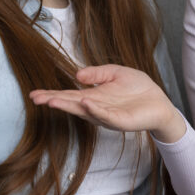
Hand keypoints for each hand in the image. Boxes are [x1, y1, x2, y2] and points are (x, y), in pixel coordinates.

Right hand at [30, 64, 185, 141]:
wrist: (160, 103)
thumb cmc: (138, 89)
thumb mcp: (115, 73)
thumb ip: (97, 73)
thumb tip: (77, 75)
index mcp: (93, 97)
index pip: (69, 96)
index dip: (52, 95)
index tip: (35, 94)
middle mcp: (96, 108)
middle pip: (71, 104)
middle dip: (53, 101)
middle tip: (36, 98)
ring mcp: (106, 116)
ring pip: (84, 111)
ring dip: (68, 106)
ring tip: (52, 100)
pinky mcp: (120, 121)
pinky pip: (105, 115)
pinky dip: (95, 110)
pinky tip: (85, 102)